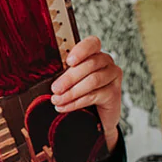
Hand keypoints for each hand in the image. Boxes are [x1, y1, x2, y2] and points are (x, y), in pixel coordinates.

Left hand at [50, 36, 122, 150]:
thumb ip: (64, 74)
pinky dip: (77, 102)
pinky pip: (94, 96)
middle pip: (90, 65)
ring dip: (72, 92)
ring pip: (93, 80)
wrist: (96, 117)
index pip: (92, 43)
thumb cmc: (81, 94)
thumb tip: (47, 76)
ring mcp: (113, 76)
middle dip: (69, 78)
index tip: (69, 62)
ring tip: (57, 100)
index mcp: (94, 54)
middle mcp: (106, 62)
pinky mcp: (115, 93)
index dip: (81, 50)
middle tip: (55, 89)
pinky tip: (65, 107)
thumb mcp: (70, 81)